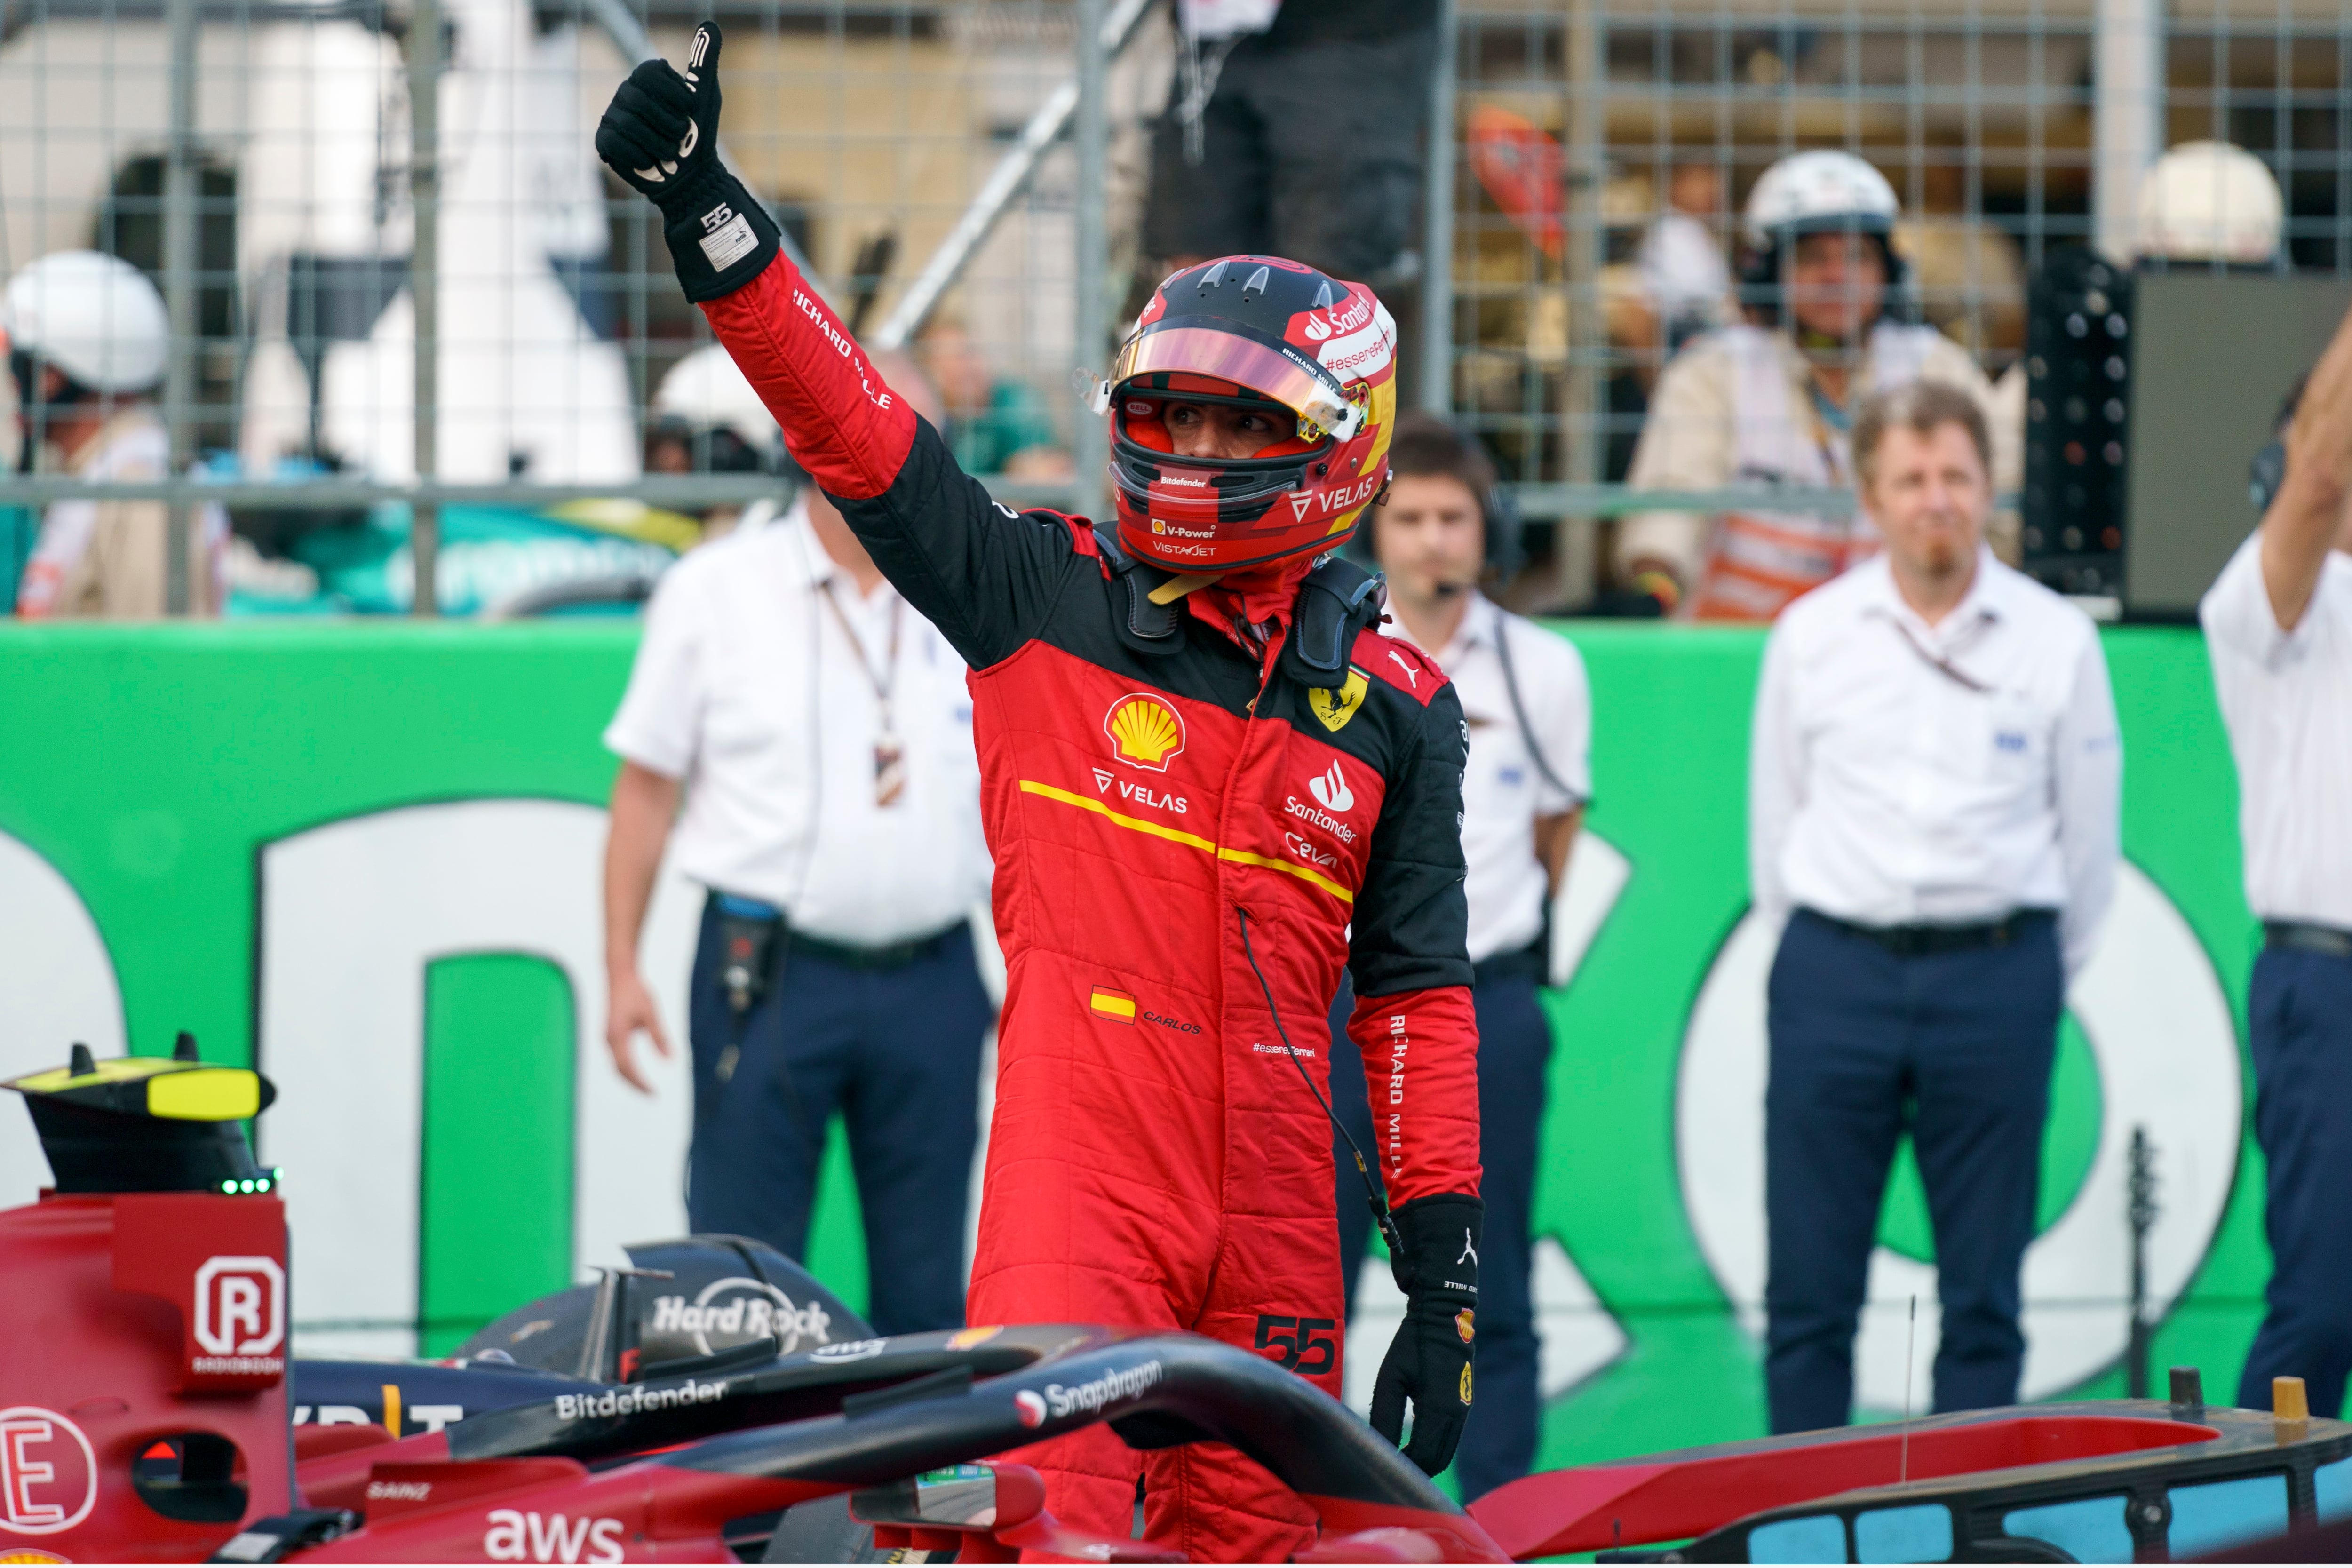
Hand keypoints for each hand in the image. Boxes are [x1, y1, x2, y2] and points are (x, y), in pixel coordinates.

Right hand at [593, 22, 778, 300]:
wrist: (691, 177)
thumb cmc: (698, 135)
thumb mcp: (706, 95)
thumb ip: (704, 60)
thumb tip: (710, 25)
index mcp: (646, 77)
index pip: (650, 72)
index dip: (675, 95)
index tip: (689, 110)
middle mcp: (625, 91)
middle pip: (639, 100)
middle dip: (669, 124)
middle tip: (680, 137)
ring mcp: (611, 116)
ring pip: (629, 125)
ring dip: (659, 145)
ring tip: (668, 152)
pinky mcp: (604, 141)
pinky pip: (615, 143)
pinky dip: (640, 157)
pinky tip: (650, 162)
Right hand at [605, 967, 672, 1094]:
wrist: (619, 974)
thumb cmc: (636, 992)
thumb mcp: (651, 1014)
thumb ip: (660, 1037)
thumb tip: (670, 1059)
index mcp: (617, 1036)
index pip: (627, 1068)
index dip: (639, 1083)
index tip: (653, 1092)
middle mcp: (609, 1039)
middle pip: (619, 1070)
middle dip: (634, 1084)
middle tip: (652, 1094)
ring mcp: (607, 1036)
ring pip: (617, 1064)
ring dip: (629, 1077)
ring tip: (646, 1087)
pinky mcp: (610, 1033)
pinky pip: (617, 1056)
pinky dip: (626, 1067)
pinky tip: (637, 1071)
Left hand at [1370, 1194, 1481, 1475]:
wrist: (1444, 1315)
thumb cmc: (1412, 1343)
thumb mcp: (1391, 1379)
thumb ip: (1385, 1416)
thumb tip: (1378, 1449)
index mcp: (1439, 1409)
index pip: (1424, 1458)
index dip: (1403, 1469)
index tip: (1381, 1468)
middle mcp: (1457, 1414)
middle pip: (1437, 1461)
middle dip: (1414, 1470)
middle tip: (1386, 1469)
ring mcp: (1464, 1410)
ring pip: (1446, 1452)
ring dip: (1424, 1460)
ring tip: (1396, 1458)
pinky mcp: (1463, 1404)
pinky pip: (1450, 1437)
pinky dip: (1433, 1446)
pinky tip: (1411, 1442)